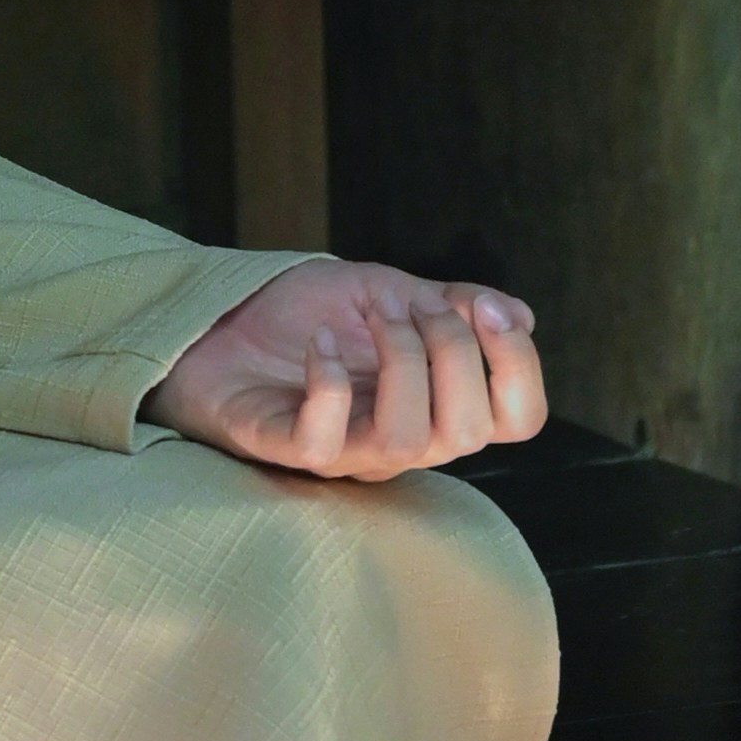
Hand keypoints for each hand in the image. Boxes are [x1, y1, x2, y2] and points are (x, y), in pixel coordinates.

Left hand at [141, 254, 545, 483]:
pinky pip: (325, 440)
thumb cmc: (305, 315)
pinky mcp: (289, 449)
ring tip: (368, 313)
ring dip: (398, 360)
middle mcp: (402, 437)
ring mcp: (346, 449)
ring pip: (408, 441)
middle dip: (451, 349)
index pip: (516, 419)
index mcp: (437, 402)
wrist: (219, 321)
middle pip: (468, 431)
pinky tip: (318, 342)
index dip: (519, 367)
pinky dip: (329, 382)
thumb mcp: (386, 291)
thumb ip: (448, 304)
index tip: (487, 307)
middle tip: (407, 302)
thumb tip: (521, 315)